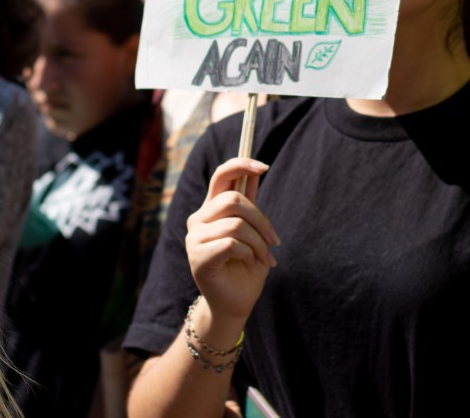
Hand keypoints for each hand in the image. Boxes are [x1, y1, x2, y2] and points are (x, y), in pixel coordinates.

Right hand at [185, 157, 279, 322]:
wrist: (235, 303)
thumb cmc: (245, 267)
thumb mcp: (254, 231)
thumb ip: (251, 203)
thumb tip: (255, 171)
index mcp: (211, 209)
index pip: (221, 176)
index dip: (240, 165)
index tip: (263, 166)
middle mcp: (199, 219)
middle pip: (233, 201)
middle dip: (261, 220)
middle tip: (274, 240)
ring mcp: (195, 238)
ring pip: (236, 225)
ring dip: (258, 242)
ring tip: (265, 257)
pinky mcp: (197, 257)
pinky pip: (231, 244)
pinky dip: (249, 253)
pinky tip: (251, 263)